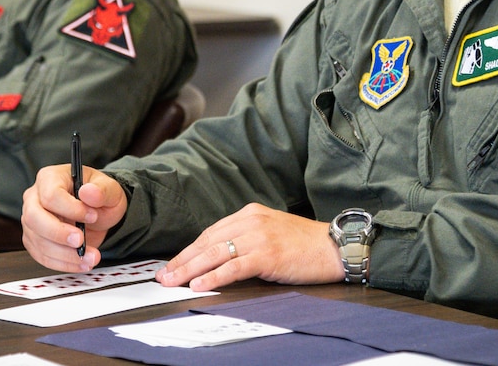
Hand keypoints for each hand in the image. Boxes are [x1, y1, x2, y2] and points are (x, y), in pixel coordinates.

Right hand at [21, 164, 126, 271]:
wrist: (98, 213)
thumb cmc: (99, 196)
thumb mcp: (109, 189)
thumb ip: (102, 190)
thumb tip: (89, 192)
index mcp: (50, 178)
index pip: (50, 195)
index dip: (70, 209)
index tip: (92, 216)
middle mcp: (35, 198)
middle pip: (34, 218)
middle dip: (58, 233)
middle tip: (81, 241)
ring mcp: (32, 220)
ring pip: (38, 240)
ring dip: (65, 254)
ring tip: (90, 257)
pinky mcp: (35, 240)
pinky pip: (42, 255)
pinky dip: (62, 263)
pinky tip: (80, 263)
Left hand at [155, 203, 343, 291]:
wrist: (333, 247)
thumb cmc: (304, 244)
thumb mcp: (271, 232)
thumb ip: (247, 238)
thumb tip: (218, 257)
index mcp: (250, 213)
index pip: (211, 232)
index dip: (189, 250)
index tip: (173, 264)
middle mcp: (251, 221)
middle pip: (208, 242)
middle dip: (182, 260)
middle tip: (164, 276)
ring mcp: (259, 236)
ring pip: (215, 253)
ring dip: (190, 269)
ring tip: (173, 282)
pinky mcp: (267, 254)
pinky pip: (233, 267)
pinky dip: (213, 276)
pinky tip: (199, 284)